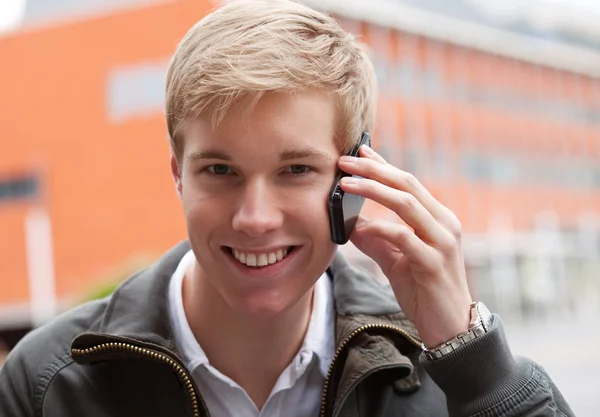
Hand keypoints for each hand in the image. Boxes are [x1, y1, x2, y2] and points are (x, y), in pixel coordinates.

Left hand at [338, 145, 472, 347]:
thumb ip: (376, 240)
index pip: (407, 183)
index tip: (359, 152)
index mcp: (436, 219)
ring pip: (407, 204)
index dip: (382, 166)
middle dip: (374, 170)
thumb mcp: (396, 261)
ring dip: (374, 190)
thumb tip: (350, 223)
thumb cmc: (425, 291)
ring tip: (346, 184)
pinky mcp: (434, 263)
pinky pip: (404, 238)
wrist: (451, 329)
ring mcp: (442, 242)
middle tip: (344, 161)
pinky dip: (381, 228)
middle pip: (407, 185)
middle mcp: (443, 223)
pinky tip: (361, 226)